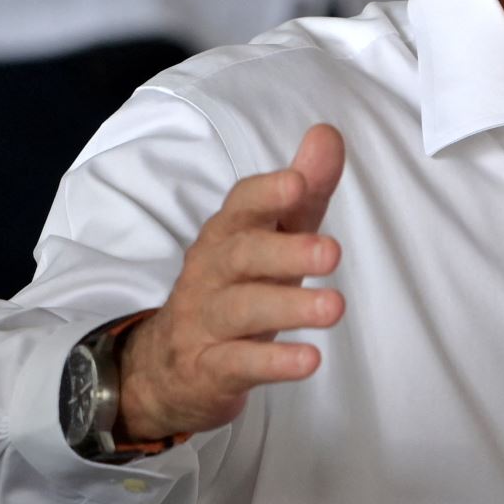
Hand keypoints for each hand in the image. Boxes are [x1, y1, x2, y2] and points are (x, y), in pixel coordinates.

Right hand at [116, 125, 347, 440]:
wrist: (168, 369)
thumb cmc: (237, 287)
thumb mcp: (272, 238)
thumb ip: (304, 192)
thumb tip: (328, 134)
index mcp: (229, 234)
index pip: (241, 205)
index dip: (267, 194)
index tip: (298, 183)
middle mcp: (212, 272)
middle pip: (242, 255)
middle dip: (286, 252)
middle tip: (331, 253)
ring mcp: (206, 322)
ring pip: (242, 310)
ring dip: (290, 307)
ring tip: (335, 308)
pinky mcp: (209, 369)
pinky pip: (238, 363)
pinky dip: (273, 362)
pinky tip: (309, 360)